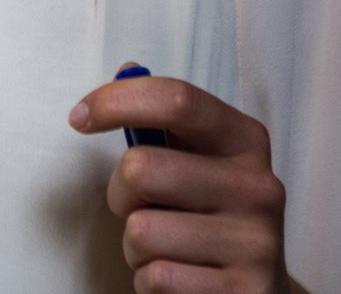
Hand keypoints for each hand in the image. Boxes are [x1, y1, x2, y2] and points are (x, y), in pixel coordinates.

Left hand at [70, 72, 291, 293]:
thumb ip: (164, 119)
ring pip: (140, 231)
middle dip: (121, 194)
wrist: (260, 292)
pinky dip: (149, 281)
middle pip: (140, 169)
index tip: (79, 117)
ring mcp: (255, 245)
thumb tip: (126, 70)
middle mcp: (259, 188)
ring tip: (168, 248)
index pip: (177, 101)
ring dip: (136, 246)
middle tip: (142, 208)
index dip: (116, 102)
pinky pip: (155, 278)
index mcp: (245, 141)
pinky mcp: (242, 293)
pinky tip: (180, 278)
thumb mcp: (199, 160)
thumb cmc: (211, 216)